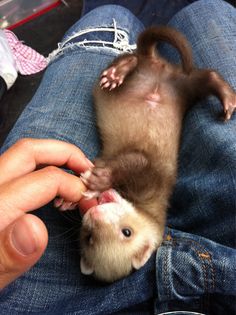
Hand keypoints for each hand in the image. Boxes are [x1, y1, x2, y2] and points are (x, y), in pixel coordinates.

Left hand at [0, 138, 96, 289]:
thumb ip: (7, 255)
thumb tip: (35, 230)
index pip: (44, 179)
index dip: (73, 186)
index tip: (88, 201)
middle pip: (30, 151)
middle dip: (66, 153)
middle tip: (89, 171)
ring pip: (22, 155)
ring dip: (54, 158)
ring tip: (74, 179)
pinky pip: (17, 168)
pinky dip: (41, 168)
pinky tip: (51, 190)